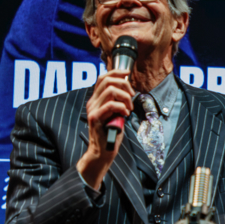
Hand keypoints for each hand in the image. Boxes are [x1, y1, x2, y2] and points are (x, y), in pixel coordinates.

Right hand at [77, 68, 133, 189]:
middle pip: (107, 80)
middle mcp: (92, 102)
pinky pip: (110, 105)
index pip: (102, 77)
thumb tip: (128, 91)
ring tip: (129, 108)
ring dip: (124, 97)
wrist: (102, 151)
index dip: (115, 72)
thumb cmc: (111, 133)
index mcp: (96, 100)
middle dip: (124, 84)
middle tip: (132, 96)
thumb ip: (118, 102)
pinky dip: (121, 107)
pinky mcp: (95, 118)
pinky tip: (125, 114)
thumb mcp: (116, 114)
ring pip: (110, 91)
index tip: (127, 72)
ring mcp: (92, 109)